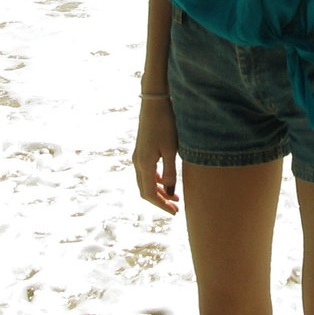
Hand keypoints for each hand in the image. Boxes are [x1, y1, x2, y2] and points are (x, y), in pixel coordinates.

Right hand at [132, 99, 179, 213]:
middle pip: (145, 190)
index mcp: (144, 164)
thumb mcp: (171, 149)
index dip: (161, 205)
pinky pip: (146, 172)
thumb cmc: (165, 124)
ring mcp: (138, 156)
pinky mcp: (142, 150)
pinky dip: (156, 180)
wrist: (154, 103)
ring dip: (159, 191)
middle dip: (160, 201)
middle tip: (176, 208)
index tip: (175, 211)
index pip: (149, 194)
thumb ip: (170, 171)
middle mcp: (138, 162)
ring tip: (174, 196)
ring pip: (145, 182)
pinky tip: (167, 180)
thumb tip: (170, 190)